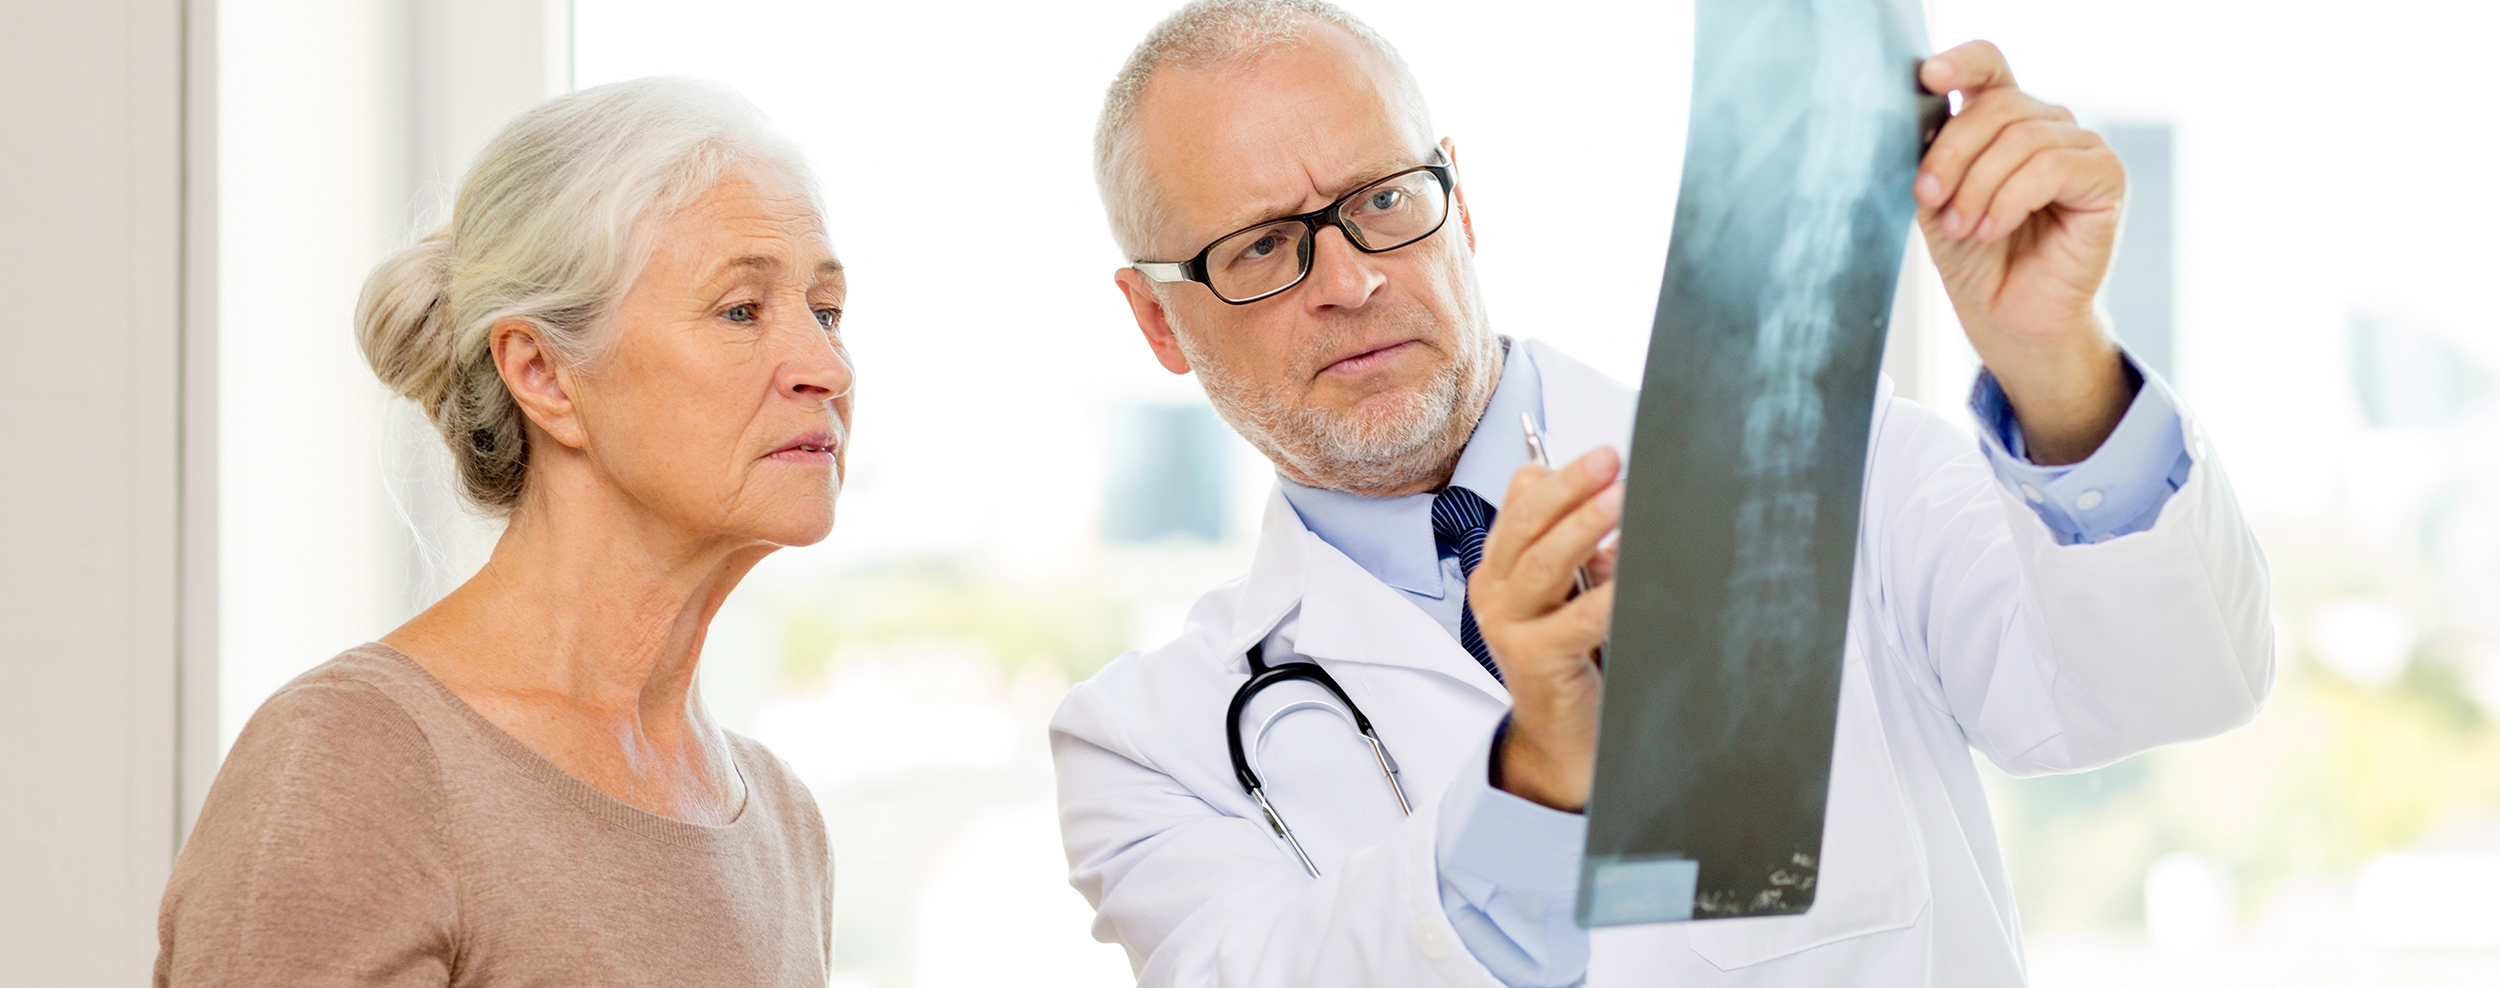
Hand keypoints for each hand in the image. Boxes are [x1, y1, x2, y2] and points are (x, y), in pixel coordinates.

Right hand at [1468, 446, 1619, 811]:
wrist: (1561, 735)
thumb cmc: (1570, 658)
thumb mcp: (1571, 594)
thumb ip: (1584, 555)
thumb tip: (1617, 507)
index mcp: (1499, 568)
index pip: (1517, 504)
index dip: (1556, 477)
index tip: (1602, 457)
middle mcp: (1494, 592)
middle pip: (1526, 523)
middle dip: (1570, 486)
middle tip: (1610, 460)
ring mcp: (1507, 625)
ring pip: (1543, 561)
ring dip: (1583, 526)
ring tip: (1620, 500)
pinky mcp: (1533, 657)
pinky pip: (1575, 618)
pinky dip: (1605, 595)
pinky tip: (1630, 579)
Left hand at [1917, 41, 2135, 464]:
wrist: (2006, 317)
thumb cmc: (1975, 258)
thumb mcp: (1939, 198)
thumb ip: (1935, 154)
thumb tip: (1927, 113)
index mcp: (2004, 120)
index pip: (1990, 66)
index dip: (1961, 62)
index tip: (1928, 76)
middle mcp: (2047, 124)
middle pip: (1996, 105)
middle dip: (1952, 153)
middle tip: (1929, 198)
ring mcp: (2080, 146)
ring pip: (2022, 137)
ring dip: (1979, 186)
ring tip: (1963, 227)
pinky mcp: (2105, 176)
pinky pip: (2052, 165)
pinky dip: (2011, 198)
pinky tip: (1993, 228)